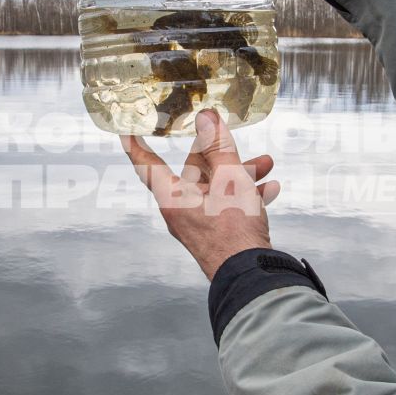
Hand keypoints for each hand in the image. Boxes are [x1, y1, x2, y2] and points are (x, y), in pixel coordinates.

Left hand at [123, 108, 280, 279]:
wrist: (250, 276)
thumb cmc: (233, 231)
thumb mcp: (230, 179)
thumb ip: (218, 147)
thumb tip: (206, 118)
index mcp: (172, 196)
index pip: (147, 164)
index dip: (136, 144)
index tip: (126, 130)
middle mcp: (180, 209)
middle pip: (193, 171)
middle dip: (219, 154)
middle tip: (232, 136)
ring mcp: (198, 222)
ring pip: (215, 187)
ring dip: (240, 173)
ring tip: (265, 164)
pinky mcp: (215, 232)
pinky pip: (226, 205)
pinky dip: (245, 194)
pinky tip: (269, 188)